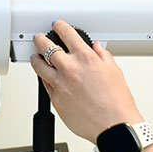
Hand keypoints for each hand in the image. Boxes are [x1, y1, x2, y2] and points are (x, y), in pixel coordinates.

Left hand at [32, 20, 143, 141]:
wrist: (114, 126)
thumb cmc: (117, 102)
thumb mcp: (115, 72)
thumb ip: (103, 56)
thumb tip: (97, 48)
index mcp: (85, 58)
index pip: (67, 34)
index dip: (59, 26)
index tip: (57, 25)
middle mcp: (69, 69)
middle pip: (46, 47)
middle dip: (41, 39)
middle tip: (39, 37)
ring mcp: (60, 85)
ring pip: (39, 66)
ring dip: (35, 59)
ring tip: (35, 56)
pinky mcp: (55, 100)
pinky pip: (45, 85)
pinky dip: (44, 79)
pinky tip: (45, 77)